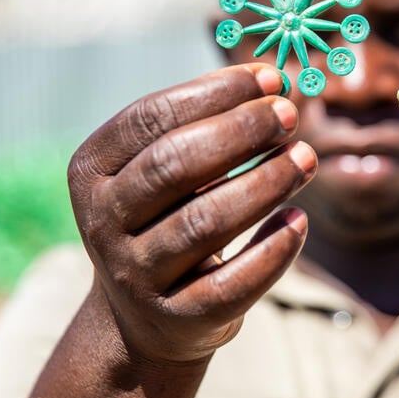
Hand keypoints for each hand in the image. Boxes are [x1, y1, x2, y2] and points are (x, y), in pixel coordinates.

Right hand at [67, 64, 316, 365]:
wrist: (142, 318)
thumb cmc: (166, 217)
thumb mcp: (162, 170)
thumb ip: (206, 124)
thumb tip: (272, 82)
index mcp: (91, 171)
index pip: (150, 118)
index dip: (214, 93)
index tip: (268, 78)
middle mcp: (103, 223)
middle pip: (173, 165)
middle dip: (240, 132)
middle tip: (289, 116)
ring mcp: (135, 275)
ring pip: (205, 222)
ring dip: (265, 184)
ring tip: (306, 159)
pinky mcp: (177, 319)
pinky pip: (232, 283)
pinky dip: (272, 250)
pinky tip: (299, 220)